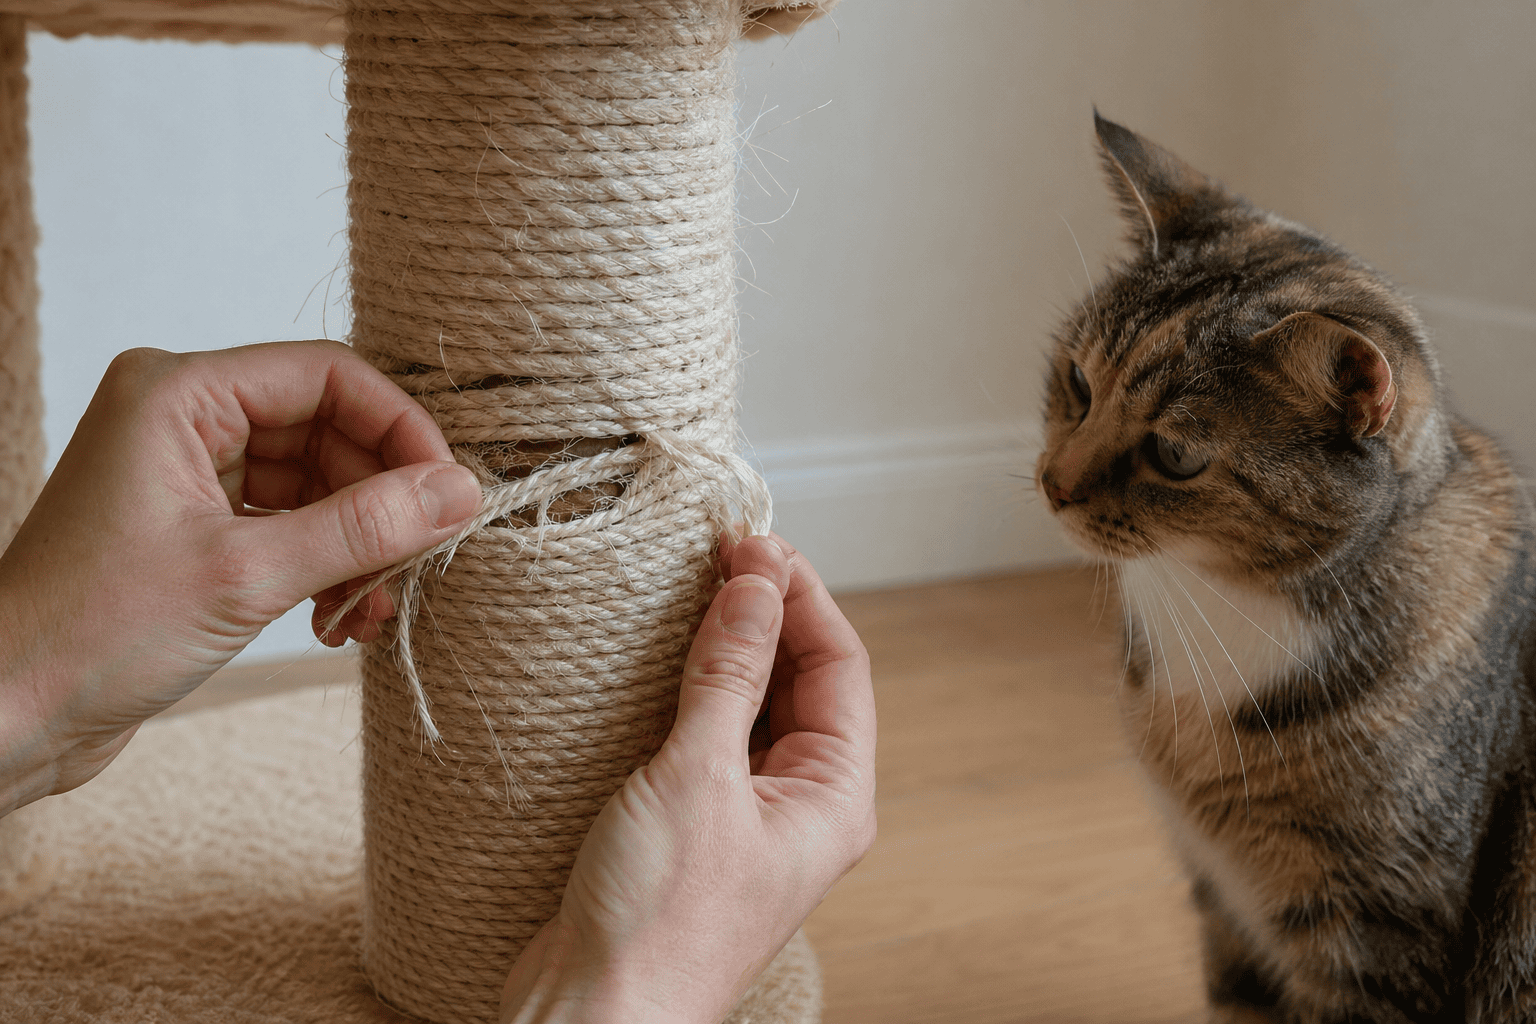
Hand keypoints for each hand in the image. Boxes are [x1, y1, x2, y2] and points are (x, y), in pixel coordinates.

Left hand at [0, 341, 479, 813]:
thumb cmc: (92, 634)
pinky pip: (293, 525)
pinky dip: (327, 568)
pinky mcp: (199, 527)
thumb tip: (460, 492)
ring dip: (359, 547)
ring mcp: (191, 474)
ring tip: (370, 611)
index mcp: (179, 393)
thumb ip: (364, 527)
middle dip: (381, 503)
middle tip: (416, 565)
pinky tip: (338, 621)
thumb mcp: (248, 576)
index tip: (449, 493)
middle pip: (330, 431)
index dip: (401, 430)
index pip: (328, 376)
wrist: (8, 715)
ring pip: (319, 484)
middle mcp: (185, 418)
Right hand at [500, 534, 876, 1023]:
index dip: (800, 594)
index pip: (840, 664)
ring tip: (692, 588)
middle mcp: (804, 803)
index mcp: (834, 796)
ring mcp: (750, 815)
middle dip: (768, 611)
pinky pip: (712, 736)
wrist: (595, 1015)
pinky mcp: (697, 825)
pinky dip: (694, 689)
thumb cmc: (659, 920)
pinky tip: (662, 657)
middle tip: (720, 552)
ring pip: (756, 704)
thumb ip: (729, 674)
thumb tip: (756, 585)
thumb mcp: (697, 776)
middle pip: (804, 679)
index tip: (751, 542)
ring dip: (731, 646)